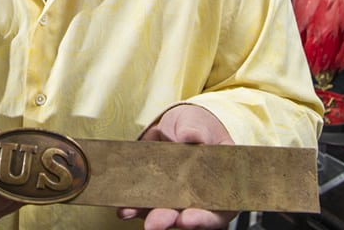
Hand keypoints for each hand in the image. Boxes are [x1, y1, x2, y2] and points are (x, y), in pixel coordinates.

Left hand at [117, 104, 238, 229]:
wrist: (176, 125)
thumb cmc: (198, 127)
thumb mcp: (201, 124)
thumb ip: (197, 131)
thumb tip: (191, 136)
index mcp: (219, 187)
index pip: (217, 211)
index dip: (204, 219)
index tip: (187, 218)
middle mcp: (198, 199)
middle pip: (186, 217)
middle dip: (169, 219)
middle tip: (155, 223)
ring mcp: (174, 198)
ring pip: (162, 214)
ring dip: (146, 216)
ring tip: (131, 212)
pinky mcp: (154, 193)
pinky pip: (143, 204)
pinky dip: (132, 206)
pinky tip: (124, 206)